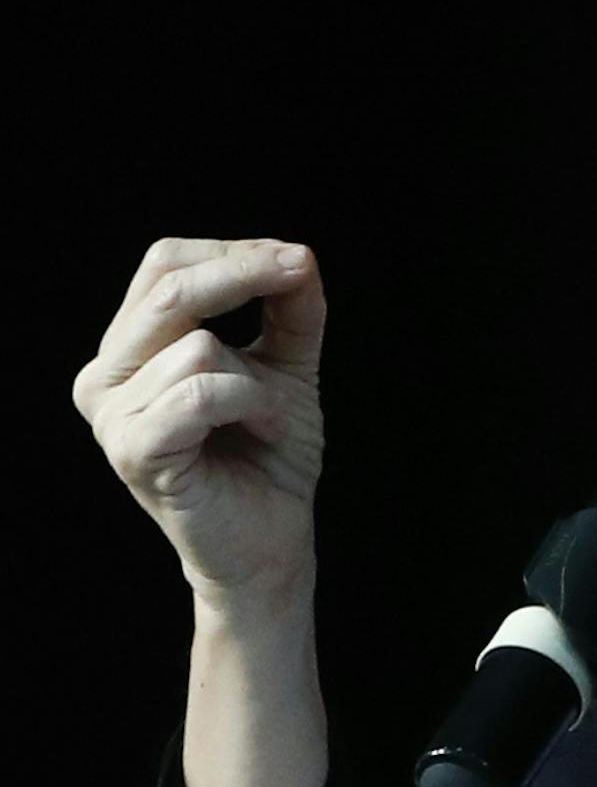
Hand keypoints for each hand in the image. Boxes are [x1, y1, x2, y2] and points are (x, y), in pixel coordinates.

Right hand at [73, 238, 326, 608]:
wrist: (273, 534)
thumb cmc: (270, 449)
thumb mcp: (289, 363)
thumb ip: (291, 307)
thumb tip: (298, 253)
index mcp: (132, 346)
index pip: (165, 264)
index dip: (232, 252)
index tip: (295, 260)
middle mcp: (106, 375)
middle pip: (169, 286)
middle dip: (245, 274)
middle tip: (298, 276)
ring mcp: (112, 415)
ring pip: (195, 343)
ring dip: (258, 375)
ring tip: (272, 413)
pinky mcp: (134, 452)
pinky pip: (201, 392)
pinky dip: (252, 403)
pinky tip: (266, 429)